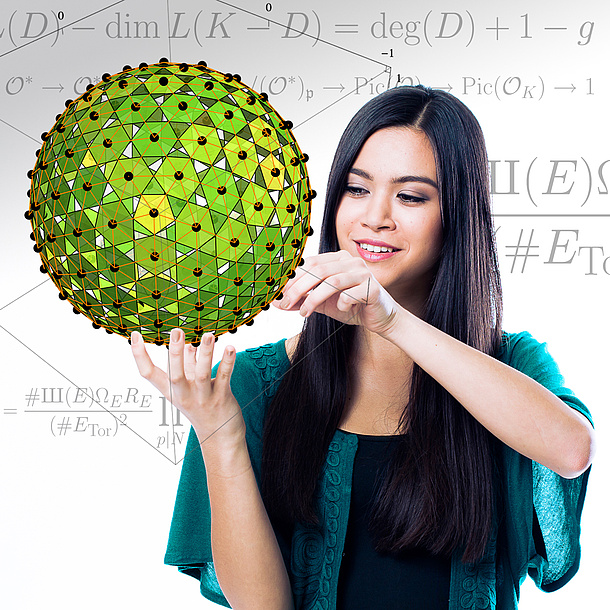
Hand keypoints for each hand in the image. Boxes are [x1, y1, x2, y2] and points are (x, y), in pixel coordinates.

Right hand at [130, 328, 245, 453]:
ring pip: (201, 374)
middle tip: (176, 331)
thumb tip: (188, 344)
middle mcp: (184, 396)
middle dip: (175, 352)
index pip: (149, 374)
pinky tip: (230, 348)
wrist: (220, 438)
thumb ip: (188, 365)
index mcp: (171, 392)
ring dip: (205, 354)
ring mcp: (203, 398)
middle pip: (175, 374)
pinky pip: (224, 378)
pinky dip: (227, 362)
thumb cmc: (203, 407)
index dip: (139, 356)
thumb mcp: (189, 388)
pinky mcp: (222, 399)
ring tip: (208, 335)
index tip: (134, 335)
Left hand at [272, 251, 401, 336]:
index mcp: (338, 259)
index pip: (310, 263)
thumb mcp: (322, 304)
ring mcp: (363, 272)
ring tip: (305, 313)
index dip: (293, 278)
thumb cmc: (351, 307)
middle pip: (318, 270)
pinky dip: (341, 304)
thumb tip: (276, 303)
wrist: (380, 319)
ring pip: (332, 282)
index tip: (279, 294)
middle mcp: (351, 261)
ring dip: (314, 299)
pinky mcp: (373, 288)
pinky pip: (349, 295)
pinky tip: (342, 310)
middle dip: (298, 288)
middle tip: (287, 304)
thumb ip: (302, 300)